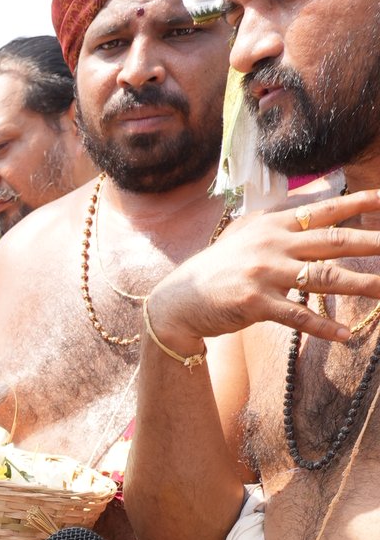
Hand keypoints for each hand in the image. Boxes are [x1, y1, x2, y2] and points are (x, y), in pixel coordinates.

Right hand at [147, 188, 379, 355]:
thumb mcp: (247, 237)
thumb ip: (281, 228)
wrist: (179, 300)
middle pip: (334, 242)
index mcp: (274, 225)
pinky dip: (323, 327)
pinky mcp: (256, 304)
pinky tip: (344, 335)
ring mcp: (265, 274)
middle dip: (372, 243)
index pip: (325, 210)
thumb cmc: (217, 269)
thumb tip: (317, 214)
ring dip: (361, 285)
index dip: (359, 204)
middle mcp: (273, 245)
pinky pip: (298, 317)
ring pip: (324, 279)